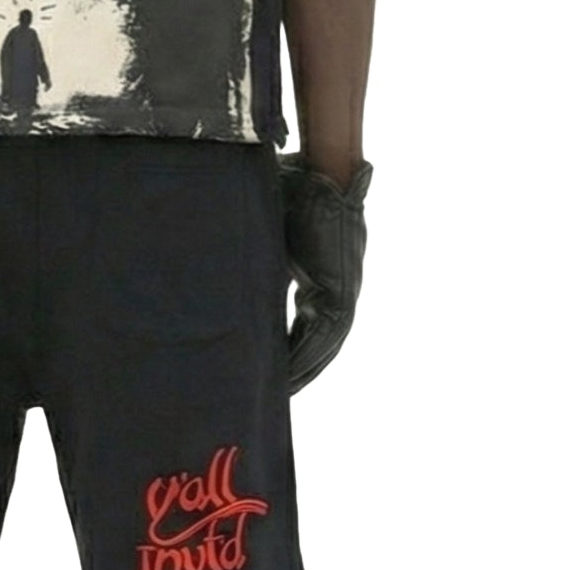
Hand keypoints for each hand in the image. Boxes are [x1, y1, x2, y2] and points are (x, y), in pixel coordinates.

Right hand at [280, 155, 371, 392]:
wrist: (320, 173)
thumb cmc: (294, 188)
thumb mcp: (270, 228)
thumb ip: (259, 247)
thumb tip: (226, 252)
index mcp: (323, 277)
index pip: (307, 326)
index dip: (290, 352)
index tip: (271, 374)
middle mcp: (338, 289)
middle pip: (318, 343)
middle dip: (298, 370)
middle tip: (273, 396)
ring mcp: (343, 292)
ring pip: (323, 347)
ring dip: (302, 372)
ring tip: (277, 395)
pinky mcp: (341, 292)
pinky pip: (323, 338)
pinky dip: (305, 359)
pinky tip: (288, 379)